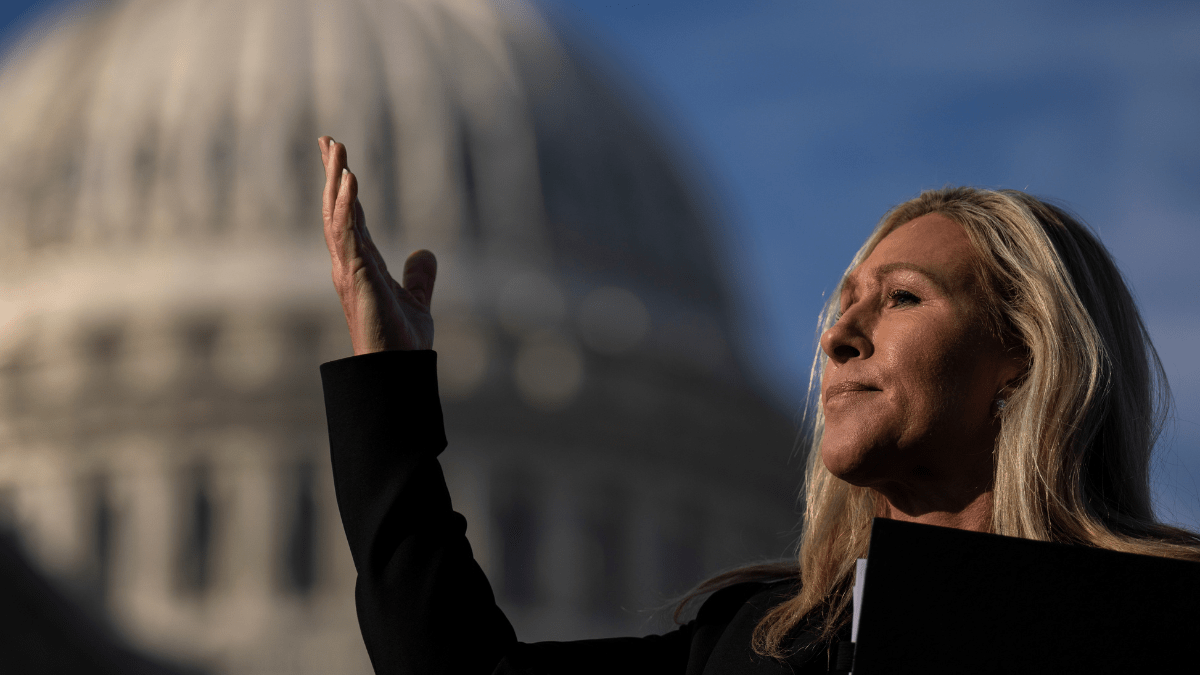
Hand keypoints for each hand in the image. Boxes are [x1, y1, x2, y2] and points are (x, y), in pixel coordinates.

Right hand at [319, 136, 435, 353]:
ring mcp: (349, 269)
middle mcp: (349, 264)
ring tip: (336, 150)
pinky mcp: (356, 276)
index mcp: (361, 265)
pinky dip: (346, 205)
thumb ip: (418, 276)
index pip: (351, 217)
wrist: (399, 371)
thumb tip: (424, 252)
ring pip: (336, 215)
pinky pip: (347, 234)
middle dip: (331, 174)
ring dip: (335, 181)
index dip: (344, 188)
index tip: (339, 159)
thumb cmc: (401, 342)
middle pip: (336, 209)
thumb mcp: (416, 299)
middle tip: (328, 139)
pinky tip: (349, 181)